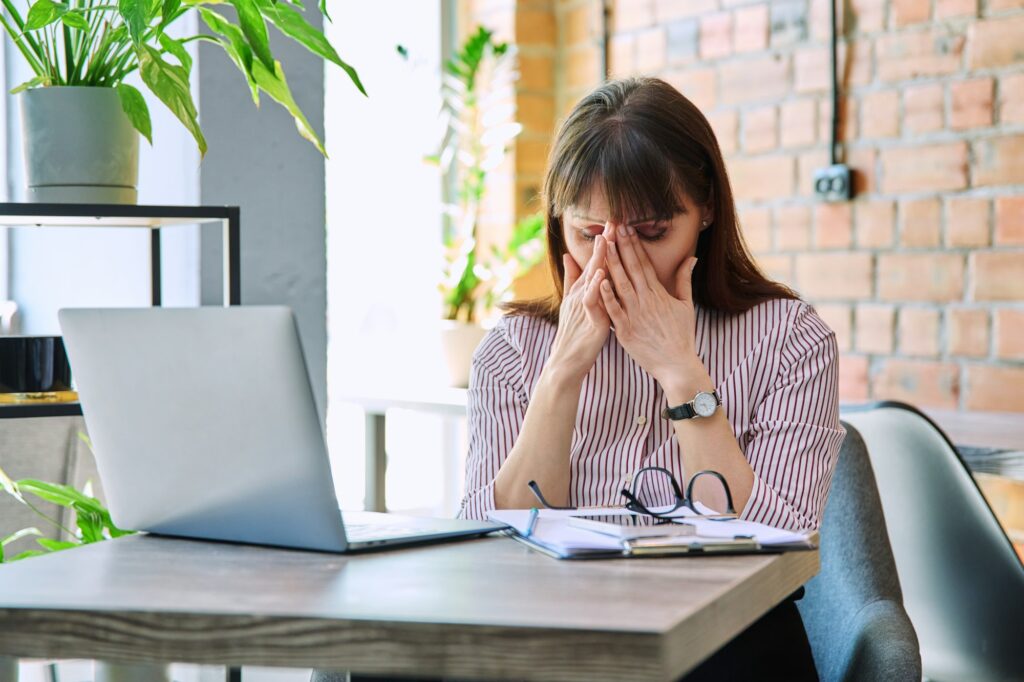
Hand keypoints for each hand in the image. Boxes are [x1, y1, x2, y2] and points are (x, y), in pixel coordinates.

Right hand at [548, 235, 610, 380]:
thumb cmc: (574, 333)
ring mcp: (584, 306)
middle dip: (603, 243)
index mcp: (583, 290)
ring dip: (599, 259)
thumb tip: (568, 256)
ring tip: (607, 240)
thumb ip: (572, 279)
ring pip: (592, 278)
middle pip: (594, 264)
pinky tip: (602, 274)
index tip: (614, 223)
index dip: (604, 242)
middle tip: (612, 221)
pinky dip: (596, 287)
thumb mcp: (573, 303)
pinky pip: (591, 301)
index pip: (595, 261)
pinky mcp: (588, 320)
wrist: (566, 361)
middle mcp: (582, 294)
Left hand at [600, 226, 706, 397]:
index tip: (627, 228)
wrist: (677, 365)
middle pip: (631, 269)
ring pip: (620, 285)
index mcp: (659, 294)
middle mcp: (646, 301)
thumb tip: (691, 258)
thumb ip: (684, 280)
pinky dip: (606, 295)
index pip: (644, 264)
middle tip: (612, 227)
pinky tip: (599, 280)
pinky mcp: (625, 331)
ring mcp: (635, 315)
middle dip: (621, 247)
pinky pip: (614, 310)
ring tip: (603, 245)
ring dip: (611, 264)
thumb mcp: (686, 305)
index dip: (634, 245)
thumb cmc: (681, 336)